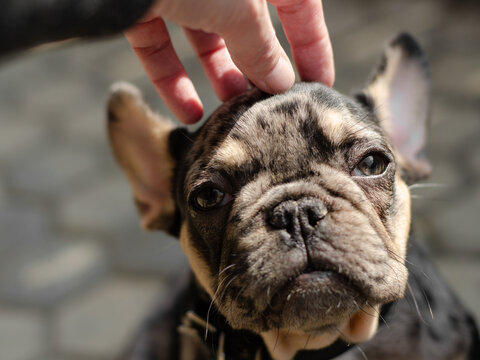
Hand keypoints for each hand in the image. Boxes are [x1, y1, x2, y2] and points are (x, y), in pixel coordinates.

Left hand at [125, 0, 333, 123]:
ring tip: (230, 113)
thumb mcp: (240, 9)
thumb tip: (281, 81)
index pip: (302, 8)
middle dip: (258, 69)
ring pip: (205, 38)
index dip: (314, 47)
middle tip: (266, 107)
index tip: (319, 86)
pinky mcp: (142, 5)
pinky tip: (188, 113)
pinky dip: (172, 79)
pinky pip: (160, 45)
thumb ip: (262, 47)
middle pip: (250, 26)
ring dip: (218, 78)